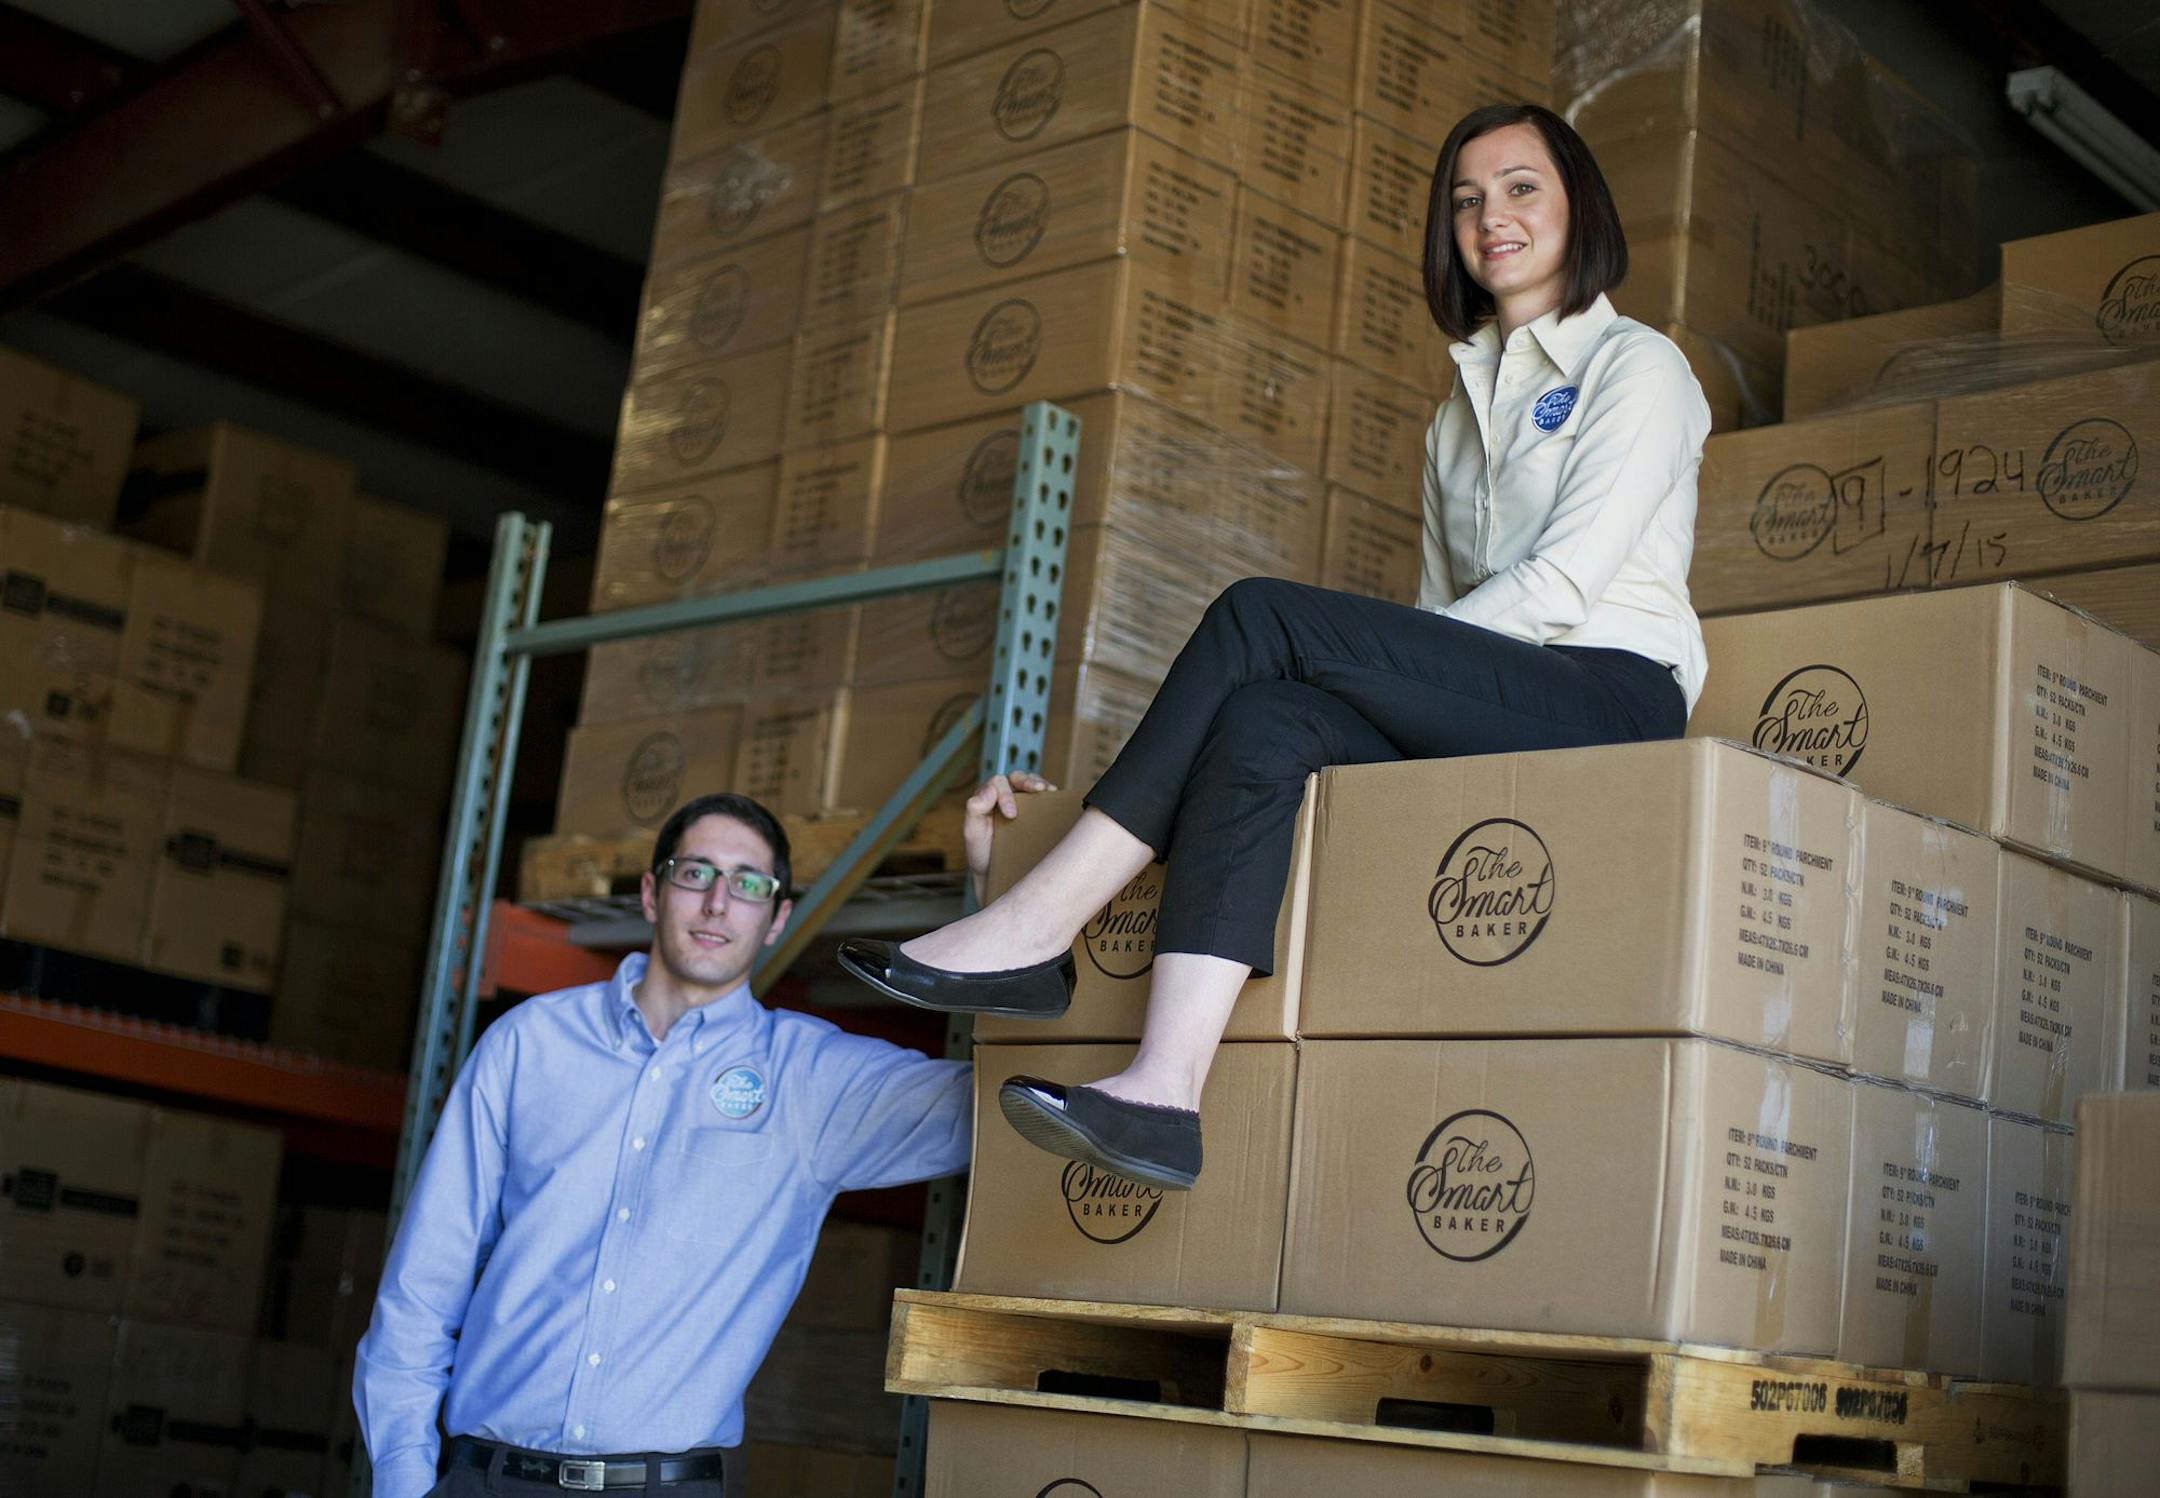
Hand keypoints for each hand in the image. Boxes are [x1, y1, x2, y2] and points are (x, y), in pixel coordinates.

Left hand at [964, 771, 1055, 904]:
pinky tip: (1057, 800)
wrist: (997, 875)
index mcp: (988, 797)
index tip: (1011, 815)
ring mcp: (1023, 802)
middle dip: (1028, 781)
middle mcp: (1005, 795)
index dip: (1005, 795)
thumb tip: (988, 791)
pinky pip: (1045, 798)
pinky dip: (1052, 796)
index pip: (998, 784)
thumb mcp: (972, 834)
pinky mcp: (1037, 812)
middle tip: (1038, 790)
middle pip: (1017, 778)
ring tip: (1050, 791)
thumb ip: (974, 811)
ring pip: (1033, 783)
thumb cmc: (983, 854)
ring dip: (1041, 784)